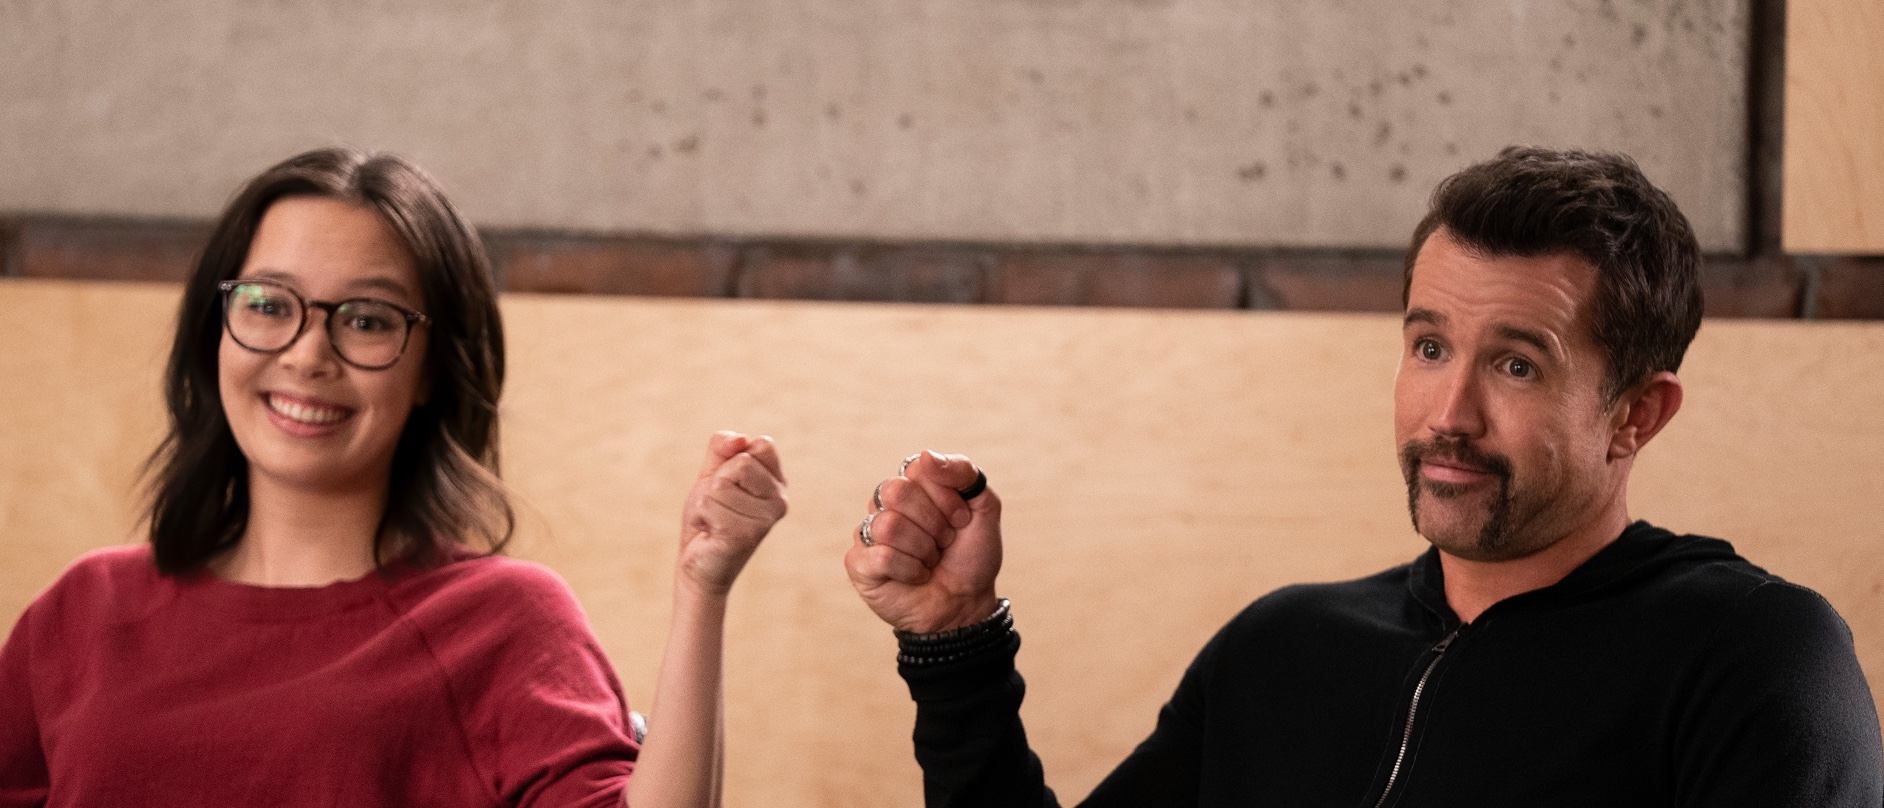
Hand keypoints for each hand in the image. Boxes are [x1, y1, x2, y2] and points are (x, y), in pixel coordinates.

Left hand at [677, 431, 787, 597]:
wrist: (698, 564)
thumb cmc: (708, 517)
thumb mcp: (713, 474)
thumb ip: (723, 448)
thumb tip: (740, 439)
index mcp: (778, 483)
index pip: (761, 446)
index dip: (733, 460)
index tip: (729, 485)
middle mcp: (780, 501)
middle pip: (741, 462)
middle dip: (716, 482)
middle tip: (718, 507)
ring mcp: (766, 520)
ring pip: (721, 484)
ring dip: (705, 502)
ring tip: (713, 521)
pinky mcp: (746, 535)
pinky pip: (710, 504)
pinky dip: (700, 516)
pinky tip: (711, 533)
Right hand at [845, 451, 1001, 633]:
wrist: (967, 602)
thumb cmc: (971, 555)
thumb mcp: (984, 507)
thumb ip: (963, 472)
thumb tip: (926, 456)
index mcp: (912, 485)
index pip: (918, 469)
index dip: (946, 497)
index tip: (961, 520)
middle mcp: (885, 505)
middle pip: (896, 492)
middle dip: (933, 524)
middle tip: (944, 542)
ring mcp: (868, 533)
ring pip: (888, 525)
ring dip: (923, 549)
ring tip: (929, 561)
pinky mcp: (858, 564)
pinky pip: (881, 555)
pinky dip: (910, 570)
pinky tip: (916, 576)